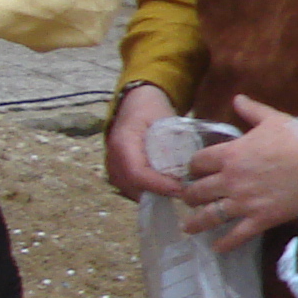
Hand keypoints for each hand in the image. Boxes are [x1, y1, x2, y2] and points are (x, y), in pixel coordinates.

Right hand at [106, 82, 183, 201]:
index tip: (180, 188)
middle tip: (184, 191)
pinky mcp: (117, 171)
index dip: (158, 184)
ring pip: (131, 190)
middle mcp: (112, 157)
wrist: (135, 103)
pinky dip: (148, 191)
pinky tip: (166, 186)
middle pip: (132, 186)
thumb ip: (173, 142)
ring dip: (154, 194)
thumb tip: (185, 168)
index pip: (136, 172)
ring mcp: (112, 165)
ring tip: (176, 189)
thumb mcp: (166, 120)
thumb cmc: (152, 110)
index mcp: (123, 142)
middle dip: (158, 192)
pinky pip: (131, 188)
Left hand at [182, 95, 297, 250]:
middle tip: (189, 198)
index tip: (195, 170)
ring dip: (195, 222)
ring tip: (188, 227)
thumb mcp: (272, 119)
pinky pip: (236, 235)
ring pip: (209, 216)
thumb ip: (250, 110)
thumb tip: (237, 97)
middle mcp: (230, 180)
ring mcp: (244, 202)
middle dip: (190, 195)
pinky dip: (224, 244)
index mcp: (230, 154)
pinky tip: (216, 248)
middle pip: (197, 190)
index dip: (194, 166)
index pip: (198, 162)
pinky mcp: (260, 219)